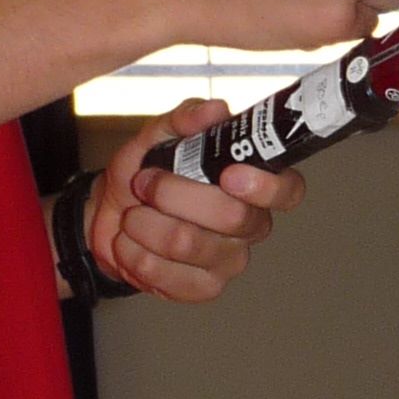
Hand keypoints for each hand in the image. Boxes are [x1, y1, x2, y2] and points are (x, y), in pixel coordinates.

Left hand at [87, 102, 305, 301]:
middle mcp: (252, 225)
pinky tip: (131, 244)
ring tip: (133, 216)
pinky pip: (171, 277)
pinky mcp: (204, 288)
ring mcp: (230, 260)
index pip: (289, 190)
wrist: (110, 216)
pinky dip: (137, 256)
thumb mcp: (157, 136)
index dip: (265, 186)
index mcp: (254, 184)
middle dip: (173, 195)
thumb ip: (184, 120)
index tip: (228, 175)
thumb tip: (213, 110)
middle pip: (230, 217)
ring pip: (190, 244)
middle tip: (145, 183)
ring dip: (146, 225)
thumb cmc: (145, 174)